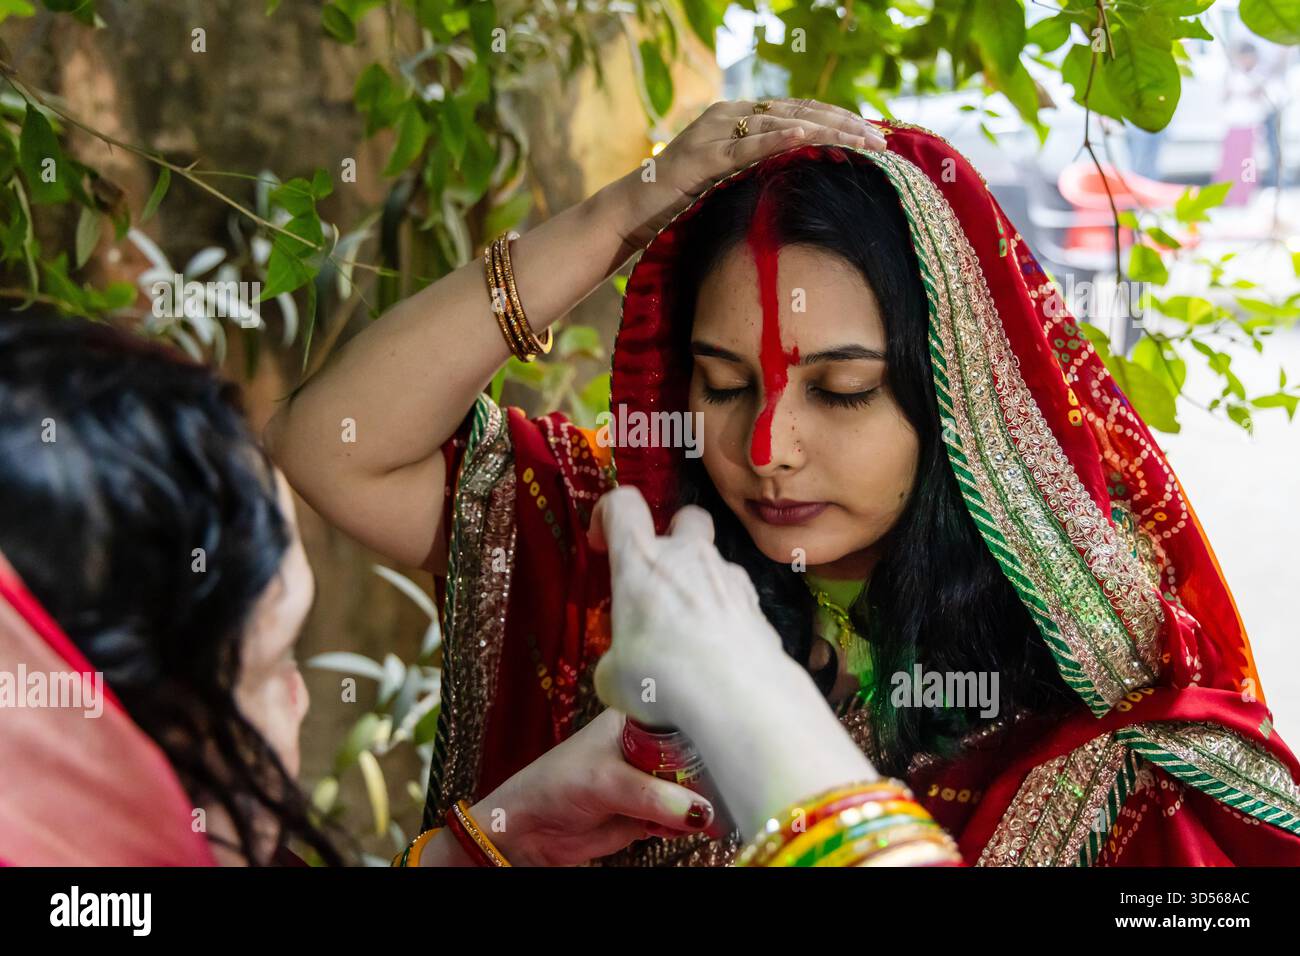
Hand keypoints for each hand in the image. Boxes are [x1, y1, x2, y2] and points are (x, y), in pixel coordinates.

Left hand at [468, 708, 712, 866]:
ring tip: (710, 812)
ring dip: (701, 802)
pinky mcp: (647, 811)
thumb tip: (700, 811)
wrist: (527, 829)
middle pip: (695, 755)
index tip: (737, 741)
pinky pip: (680, 816)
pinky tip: (684, 826)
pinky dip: (686, 823)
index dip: (709, 727)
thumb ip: (652, 795)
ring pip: (691, 788)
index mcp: (635, 719)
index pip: (683, 716)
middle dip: (711, 772)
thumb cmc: (554, 785)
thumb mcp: (605, 782)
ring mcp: (648, 780)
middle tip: (732, 785)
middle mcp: (647, 746)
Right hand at [586, 486, 787, 729]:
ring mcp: (728, 576)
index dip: (608, 514)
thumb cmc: (664, 677)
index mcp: (641, 560)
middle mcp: (688, 556)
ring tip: (688, 636)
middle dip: (673, 535)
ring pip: (713, 563)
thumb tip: (620, 672)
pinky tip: (717, 653)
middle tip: (659, 575)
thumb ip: (615, 661)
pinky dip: (723, 616)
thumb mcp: (614, 677)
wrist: (738, 696)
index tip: (603, 544)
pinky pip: (734, 598)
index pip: (622, 505)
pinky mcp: (756, 604)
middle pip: (686, 516)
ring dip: (699, 586)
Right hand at [612, 98, 886, 253]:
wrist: (629, 213)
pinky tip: (810, 135)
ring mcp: (713, 132)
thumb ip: (758, 173)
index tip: (874, 134)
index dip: (837, 119)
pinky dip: (780, 139)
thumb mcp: (728, 184)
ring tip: (861, 141)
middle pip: (797, 112)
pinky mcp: (702, 157)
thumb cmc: (679, 207)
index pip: (797, 111)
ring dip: (826, 131)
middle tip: (881, 140)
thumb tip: (804, 184)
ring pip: (780, 124)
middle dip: (844, 124)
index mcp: (736, 118)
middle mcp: (727, 116)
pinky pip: (748, 146)